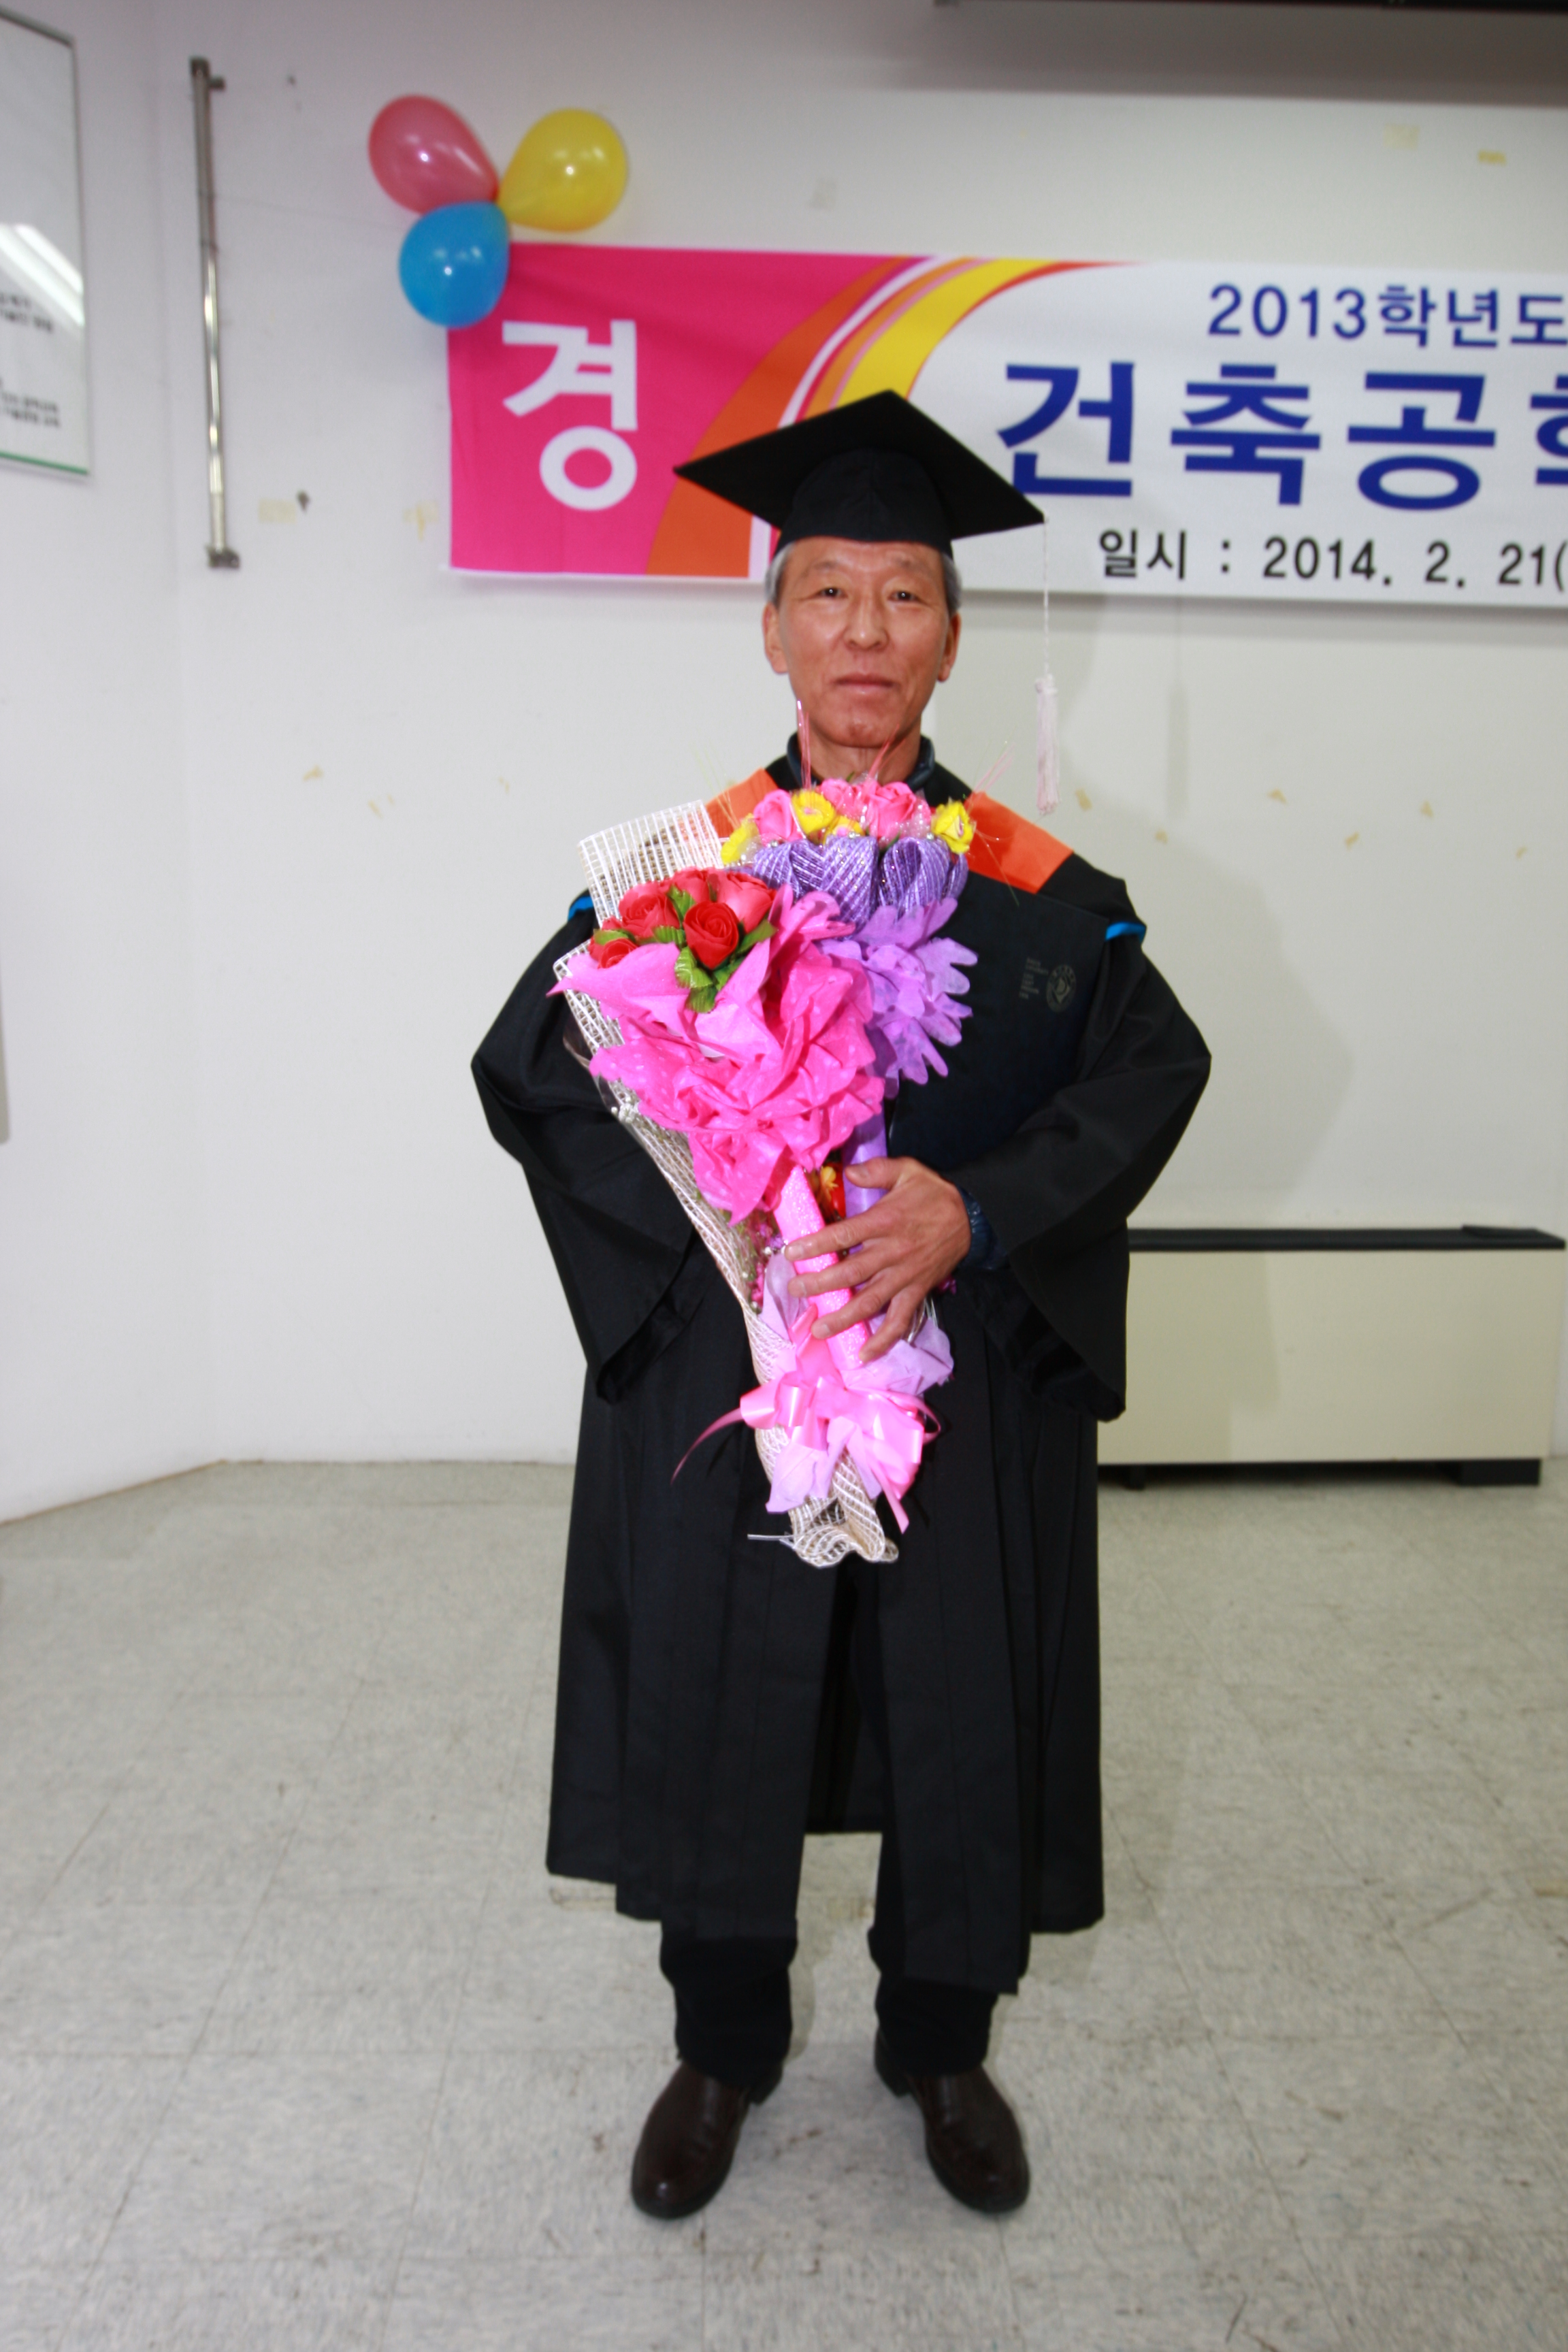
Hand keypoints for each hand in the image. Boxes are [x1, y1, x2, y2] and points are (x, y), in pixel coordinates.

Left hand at [782, 1156, 970, 1364]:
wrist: (973, 1216)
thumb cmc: (935, 1193)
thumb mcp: (908, 1170)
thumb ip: (877, 1170)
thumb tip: (848, 1172)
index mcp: (885, 1221)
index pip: (843, 1235)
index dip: (816, 1245)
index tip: (792, 1253)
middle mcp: (892, 1253)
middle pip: (850, 1272)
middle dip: (819, 1283)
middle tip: (795, 1289)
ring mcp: (905, 1276)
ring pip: (870, 1301)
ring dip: (843, 1317)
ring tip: (819, 1329)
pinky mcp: (917, 1291)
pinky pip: (900, 1320)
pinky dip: (884, 1340)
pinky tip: (865, 1355)